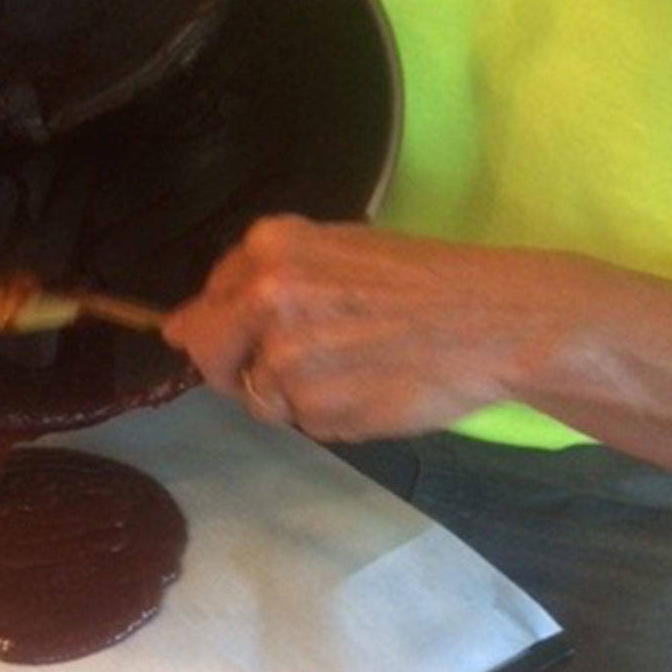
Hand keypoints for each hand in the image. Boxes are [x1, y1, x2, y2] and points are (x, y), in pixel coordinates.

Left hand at [162, 216, 554, 441]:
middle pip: (209, 354)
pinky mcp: (314, 411)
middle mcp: (265, 298)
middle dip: (239, 365)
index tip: (263, 333)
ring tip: (358, 368)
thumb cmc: (426, 281)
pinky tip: (372, 389)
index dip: (232, 325)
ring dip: (294, 394)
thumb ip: (259, 283)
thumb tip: (177, 328)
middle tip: (300, 362)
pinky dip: (329, 417)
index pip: (208, 301)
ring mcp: (285, 360)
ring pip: (258, 397)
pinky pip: (301, 423)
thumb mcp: (338, 251)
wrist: (494, 320)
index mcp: (269, 248)